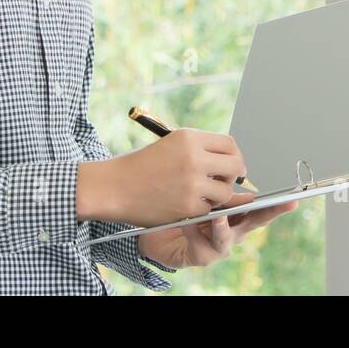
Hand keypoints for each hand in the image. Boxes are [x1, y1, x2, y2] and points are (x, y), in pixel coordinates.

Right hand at [78, 128, 246, 225]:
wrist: (113, 186)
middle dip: (234, 175)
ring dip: (217, 195)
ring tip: (200, 194)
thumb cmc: (141, 165)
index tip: (232, 164)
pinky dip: (200, 209)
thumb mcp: (171, 145)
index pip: (229, 144)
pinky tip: (184, 204)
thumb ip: (200, 149)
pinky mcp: (188, 206)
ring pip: (225, 191)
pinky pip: (209, 209)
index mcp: (189, 138)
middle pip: (235, 165)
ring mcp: (192, 182)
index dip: (234, 155)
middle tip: (225, 181)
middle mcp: (194, 157)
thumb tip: (231, 160)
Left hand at [137, 192, 299, 269]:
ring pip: (226, 239)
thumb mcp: (198, 190)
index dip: (276, 203)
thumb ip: (215, 183)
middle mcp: (232, 229)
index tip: (291, 198)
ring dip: (222, 227)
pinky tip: (187, 223)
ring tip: (217, 216)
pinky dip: (195, 234)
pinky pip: (202, 247)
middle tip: (281, 207)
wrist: (154, 229)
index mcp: (236, 211)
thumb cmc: (178, 208)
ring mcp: (218, 244)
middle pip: (254, 223)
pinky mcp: (201, 256)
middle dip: (268, 215)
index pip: (259, 204)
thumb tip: (231, 166)